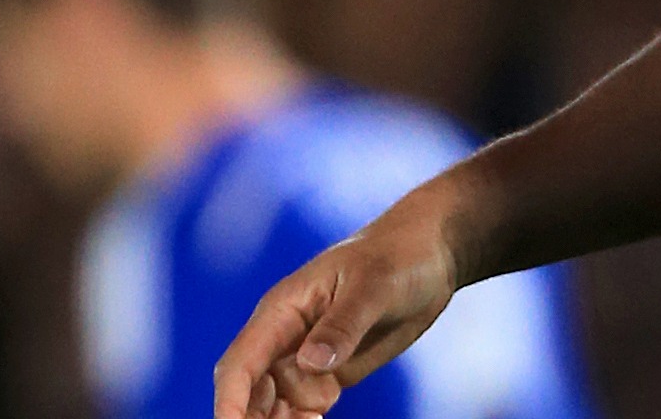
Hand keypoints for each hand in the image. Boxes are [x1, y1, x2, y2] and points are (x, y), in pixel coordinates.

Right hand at [213, 201, 457, 418]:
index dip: (230, 401)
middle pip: (250, 391)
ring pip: (273, 404)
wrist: (430, 256)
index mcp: (282, 310)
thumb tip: (308, 362)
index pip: (241, 364)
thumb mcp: (373, 287)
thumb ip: (342, 325)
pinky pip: (303, 406)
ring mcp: (306, 356)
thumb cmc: (397, 257)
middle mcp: (285, 336)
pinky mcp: (330, 372)